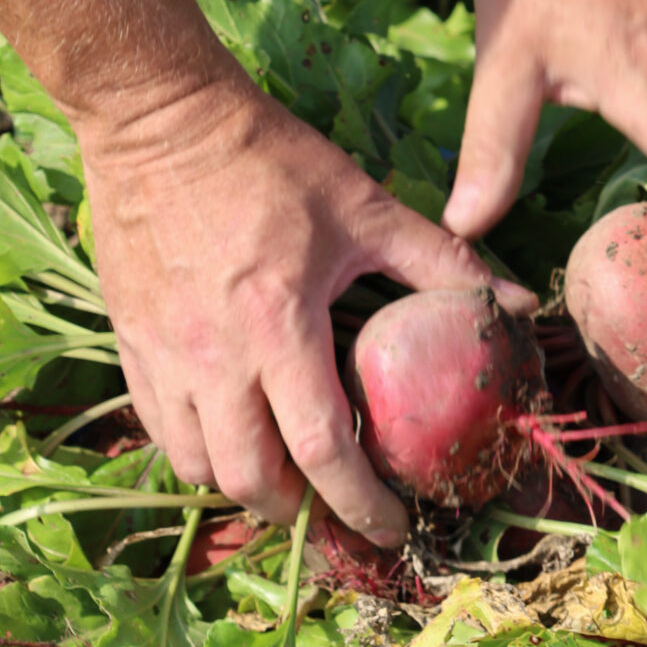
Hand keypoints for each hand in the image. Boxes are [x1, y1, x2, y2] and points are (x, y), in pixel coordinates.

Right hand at [78, 73, 527, 543]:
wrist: (159, 118)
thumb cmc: (269, 159)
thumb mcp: (364, 205)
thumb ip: (442, 263)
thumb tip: (517, 301)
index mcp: (276, 324)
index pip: (320, 450)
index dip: (360, 503)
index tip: (392, 528)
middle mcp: (211, 355)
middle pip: (251, 479)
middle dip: (300, 513)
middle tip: (338, 510)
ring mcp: (162, 354)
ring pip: (196, 466)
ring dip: (245, 485)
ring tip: (285, 478)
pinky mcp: (129, 342)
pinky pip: (158, 428)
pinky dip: (197, 450)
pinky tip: (232, 436)